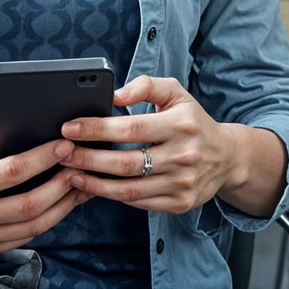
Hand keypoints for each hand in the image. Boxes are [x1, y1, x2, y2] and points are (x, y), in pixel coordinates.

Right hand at [0, 100, 90, 259]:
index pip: (11, 173)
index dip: (42, 158)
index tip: (64, 145)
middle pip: (29, 204)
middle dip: (61, 184)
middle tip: (80, 164)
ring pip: (33, 226)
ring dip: (63, 205)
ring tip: (81, 184)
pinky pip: (25, 238)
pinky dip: (48, 220)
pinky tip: (62, 203)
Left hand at [58, 75, 234, 213]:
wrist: (227, 158)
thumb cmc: (193, 121)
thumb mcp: (176, 93)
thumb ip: (145, 85)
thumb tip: (114, 94)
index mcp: (180, 124)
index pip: (130, 127)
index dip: (96, 129)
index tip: (69, 128)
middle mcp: (183, 155)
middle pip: (125, 162)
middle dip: (87, 159)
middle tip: (61, 153)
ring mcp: (182, 183)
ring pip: (128, 189)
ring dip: (94, 182)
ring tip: (71, 173)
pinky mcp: (180, 203)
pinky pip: (139, 203)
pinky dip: (113, 196)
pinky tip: (94, 187)